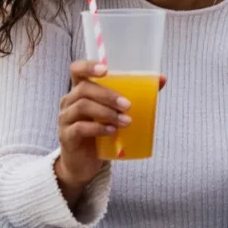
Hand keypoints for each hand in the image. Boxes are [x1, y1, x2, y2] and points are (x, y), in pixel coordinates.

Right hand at [54, 61, 165, 204]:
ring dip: (107, 113)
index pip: (77, 69)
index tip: (106, 69)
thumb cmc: (101, 130)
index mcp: (81, 90)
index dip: (88, 66)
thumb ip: (135, 94)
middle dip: (108, 95)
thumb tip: (162, 78)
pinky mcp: (66, 136)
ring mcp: (65, 118)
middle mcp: (70, 101)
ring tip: (126, 121)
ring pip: (83, 106)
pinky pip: (80, 127)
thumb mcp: (115, 111)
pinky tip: (112, 132)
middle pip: (84, 88)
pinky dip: (98, 128)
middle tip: (127, 105)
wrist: (84, 162)